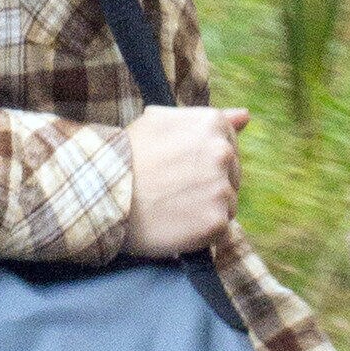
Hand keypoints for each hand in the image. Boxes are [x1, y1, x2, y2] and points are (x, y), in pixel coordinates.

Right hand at [124, 104, 246, 257]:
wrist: (103, 194)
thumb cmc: (127, 156)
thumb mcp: (161, 121)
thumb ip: (209, 119)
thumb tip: (246, 116)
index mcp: (213, 124)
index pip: (229, 148)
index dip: (203, 163)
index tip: (180, 170)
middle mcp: (223, 153)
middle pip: (231, 177)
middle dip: (208, 186)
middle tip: (172, 191)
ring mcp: (221, 188)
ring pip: (228, 205)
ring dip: (206, 210)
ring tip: (173, 208)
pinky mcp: (216, 222)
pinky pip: (220, 232)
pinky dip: (202, 234)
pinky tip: (177, 225)